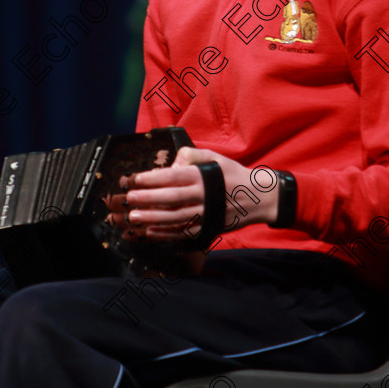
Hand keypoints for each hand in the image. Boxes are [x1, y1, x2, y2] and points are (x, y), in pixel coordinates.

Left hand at [103, 147, 278, 241]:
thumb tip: (171, 164)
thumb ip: (192, 155)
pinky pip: (183, 232)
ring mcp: (206, 214)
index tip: (136, 178)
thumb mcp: (215, 157)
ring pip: (175, 218)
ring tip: (134, 217)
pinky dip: (166, 233)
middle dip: (148, 198)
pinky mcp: (208, 228)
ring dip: (153, 218)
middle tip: (130, 198)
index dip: (154, 178)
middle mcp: (204, 195)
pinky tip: (150, 231)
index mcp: (204, 176)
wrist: (258, 198)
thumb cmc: (232, 174)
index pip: (174, 176)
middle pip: (172, 198)